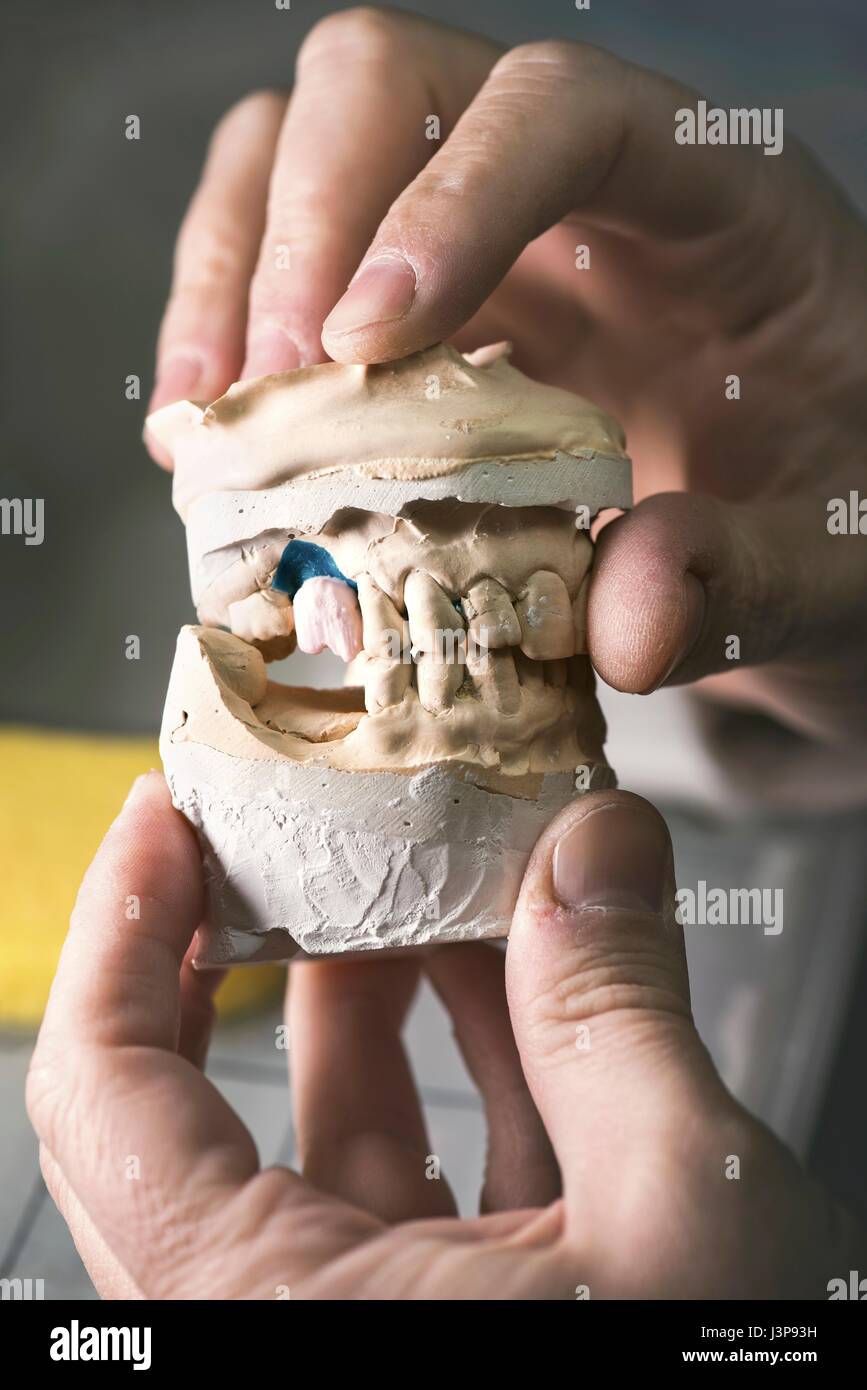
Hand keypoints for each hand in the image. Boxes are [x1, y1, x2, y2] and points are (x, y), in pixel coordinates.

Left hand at [27, 773, 862, 1297]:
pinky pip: (437, 1172)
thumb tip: (600, 848)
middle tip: (319, 822)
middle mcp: (286, 1328)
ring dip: (400, 985)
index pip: (105, 1090)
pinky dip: (479, 1061)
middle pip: (224, 1091)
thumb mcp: (675, 1220)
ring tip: (449, 870)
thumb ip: (620, 1013)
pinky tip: (533, 976)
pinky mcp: (461, 1326)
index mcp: (264, 1317)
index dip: (120, 930)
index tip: (167, 820)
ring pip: (343, 1126)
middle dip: (287, 934)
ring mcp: (375, 1328)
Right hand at [146, 9, 866, 745]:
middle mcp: (584, 195)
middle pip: (391, 90)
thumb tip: (625, 621)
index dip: (448, 197)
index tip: (364, 342)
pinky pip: (294, 281)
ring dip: (230, 279)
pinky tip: (219, 450)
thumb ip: (760, 582)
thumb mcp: (845, 570)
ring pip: (304, 160)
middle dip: (300, 228)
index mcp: (717, 204)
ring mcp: (491, 251)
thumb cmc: (848, 531)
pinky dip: (235, 350)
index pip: (561, 109)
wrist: (813, 562)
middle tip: (263, 392)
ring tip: (205, 430)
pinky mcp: (427, 326)